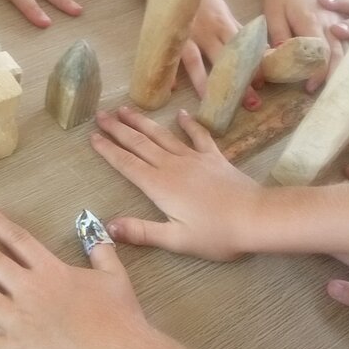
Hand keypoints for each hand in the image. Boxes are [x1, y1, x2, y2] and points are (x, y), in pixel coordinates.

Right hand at [91, 106, 258, 260]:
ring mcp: (194, 158)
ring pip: (162, 135)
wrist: (256, 217)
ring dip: (142, 122)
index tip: (92, 136)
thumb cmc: (216, 234)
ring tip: (126, 109)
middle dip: (118, 129)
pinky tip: (181, 114)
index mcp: (159, 186)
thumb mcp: (176, 239)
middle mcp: (172, 166)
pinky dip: (189, 124)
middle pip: (139, 144)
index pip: (127, 164)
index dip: (108, 150)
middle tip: (100, 114)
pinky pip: (198, 136)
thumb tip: (107, 227)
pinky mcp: (214, 157)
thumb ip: (141, 231)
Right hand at [183, 0, 262, 110]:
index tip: (263, 85)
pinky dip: (171, 72)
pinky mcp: (172, 35)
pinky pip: (172, 56)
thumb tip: (259, 48)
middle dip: (239, 82)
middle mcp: (210, 30)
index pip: (244, 49)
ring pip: (200, 62)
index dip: (254, 67)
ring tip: (214, 104)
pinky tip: (172, 89)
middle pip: (228, 60)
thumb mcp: (223, 12)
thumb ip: (236, 31)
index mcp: (225, 25)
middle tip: (252, 103)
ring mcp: (190, 34)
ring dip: (207, 85)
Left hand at [265, 0, 341, 91]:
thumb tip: (282, 57)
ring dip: (341, 69)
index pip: (321, 52)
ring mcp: (338, 22)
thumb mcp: (273, 13)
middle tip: (321, 93)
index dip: (317, 72)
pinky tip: (341, 73)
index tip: (309, 87)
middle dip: (331, 76)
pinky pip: (347, 44)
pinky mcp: (340, 22)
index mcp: (312, 21)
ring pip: (346, 50)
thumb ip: (279, 35)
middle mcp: (331, 23)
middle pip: (338, 54)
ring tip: (333, 88)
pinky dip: (345, 59)